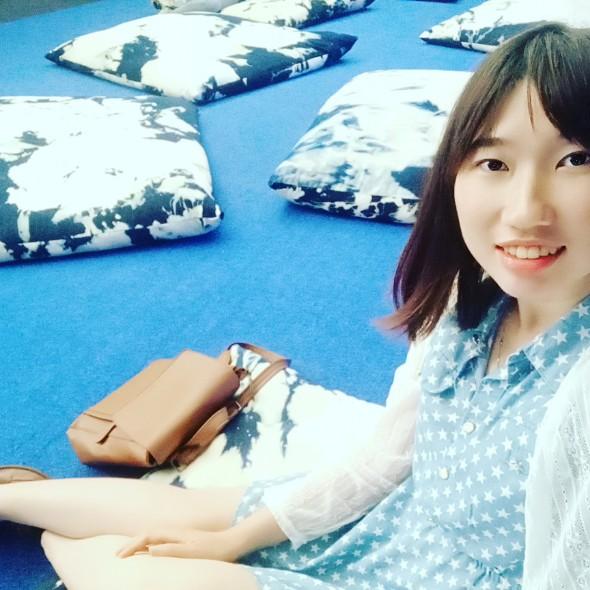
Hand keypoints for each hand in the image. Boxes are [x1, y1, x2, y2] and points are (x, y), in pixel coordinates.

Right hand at [117, 527, 238, 560]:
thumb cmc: (212, 549)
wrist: (231, 543)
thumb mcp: (191, 552)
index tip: (119, 556)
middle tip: (116, 555)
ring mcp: (179, 535)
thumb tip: (149, 550)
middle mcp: (174, 532)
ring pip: (153, 538)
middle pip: (147, 535)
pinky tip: (148, 553)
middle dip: (131, 543)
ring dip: (139, 544)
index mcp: (174, 533)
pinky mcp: (183, 541)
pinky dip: (149, 546)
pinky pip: (160, 542)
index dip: (132, 545)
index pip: (147, 537)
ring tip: (127, 554)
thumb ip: (170, 550)